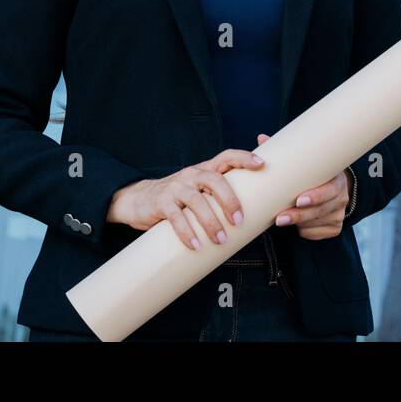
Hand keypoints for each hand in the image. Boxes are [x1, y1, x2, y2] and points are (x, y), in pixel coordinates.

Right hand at [106, 147, 264, 249]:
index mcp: (204, 169)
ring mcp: (176, 187)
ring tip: (221, 240)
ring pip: (197, 200)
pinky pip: (176, 217)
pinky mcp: (161, 202)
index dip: (244, 158)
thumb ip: (217, 196)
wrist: (139, 200)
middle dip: (230, 200)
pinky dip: (188, 232)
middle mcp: (191, 174)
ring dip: (211, 221)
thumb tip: (251, 218)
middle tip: (239, 221)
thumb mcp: (198, 190)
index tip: (261, 165)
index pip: (226, 156)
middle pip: (214, 180)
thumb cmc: (178, 198)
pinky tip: (196, 245)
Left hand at [257, 133, 349, 240]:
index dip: (316, 196)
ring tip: (282, 219)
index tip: (298, 200)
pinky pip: (314, 233)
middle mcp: (341, 198)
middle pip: (320, 210)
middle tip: (280, 218)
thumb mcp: (308, 163)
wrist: (335, 187)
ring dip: (298, 223)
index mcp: (337, 180)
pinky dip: (304, 230)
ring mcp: (338, 214)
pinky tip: (297, 225)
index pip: (330, 190)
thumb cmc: (315, 174)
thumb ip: (286, 153)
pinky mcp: (334, 228)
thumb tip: (262, 139)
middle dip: (298, 215)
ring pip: (314, 224)